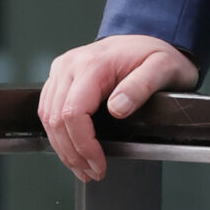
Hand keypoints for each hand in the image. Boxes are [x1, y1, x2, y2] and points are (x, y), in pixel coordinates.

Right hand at [38, 34, 198, 182]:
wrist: (149, 37)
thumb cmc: (156, 54)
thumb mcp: (162, 69)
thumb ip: (141, 87)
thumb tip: (117, 108)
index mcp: (93, 64)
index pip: (72, 113)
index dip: (83, 145)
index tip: (99, 163)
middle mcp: (71, 65)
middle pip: (55, 118)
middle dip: (72, 152)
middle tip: (92, 172)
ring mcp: (63, 70)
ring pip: (47, 116)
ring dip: (62, 147)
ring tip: (82, 167)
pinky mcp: (61, 77)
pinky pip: (49, 109)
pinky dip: (58, 133)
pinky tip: (72, 148)